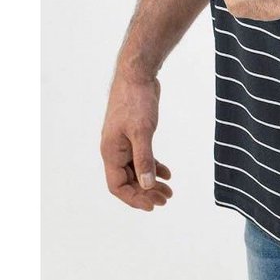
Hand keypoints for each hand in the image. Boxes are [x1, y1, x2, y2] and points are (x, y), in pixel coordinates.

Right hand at [100, 71, 173, 211]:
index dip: (134, 198)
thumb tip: (146, 185)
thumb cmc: (136, 100)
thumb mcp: (142, 131)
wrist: (137, 75)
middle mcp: (114, 150)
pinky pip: (141, 157)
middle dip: (145, 192)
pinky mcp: (134, 134)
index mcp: (111, 152)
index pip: (118, 186)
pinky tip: (167, 173)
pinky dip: (153, 166)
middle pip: (128, 181)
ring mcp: (123, 142)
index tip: (152, 204)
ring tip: (168, 191)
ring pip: (136, 170)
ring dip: (150, 182)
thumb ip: (144, 158)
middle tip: (165, 199)